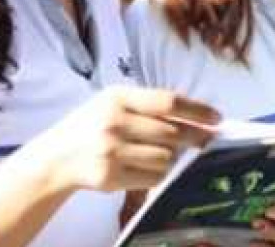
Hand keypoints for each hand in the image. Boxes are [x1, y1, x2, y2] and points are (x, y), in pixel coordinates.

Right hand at [31, 86, 218, 193]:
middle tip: (206, 140)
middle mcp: (114, 122)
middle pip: (172, 132)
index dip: (197, 111)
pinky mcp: (111, 176)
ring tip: (165, 153)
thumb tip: (197, 117)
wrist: (57, 156)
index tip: (217, 118)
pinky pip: (153, 177)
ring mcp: (112, 150)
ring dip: (173, 158)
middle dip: (195, 137)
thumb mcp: (114, 103)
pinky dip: (159, 174)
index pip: (168, 102)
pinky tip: (150, 168)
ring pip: (165, 157)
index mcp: (118, 97)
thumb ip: (148, 105)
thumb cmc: (92, 125)